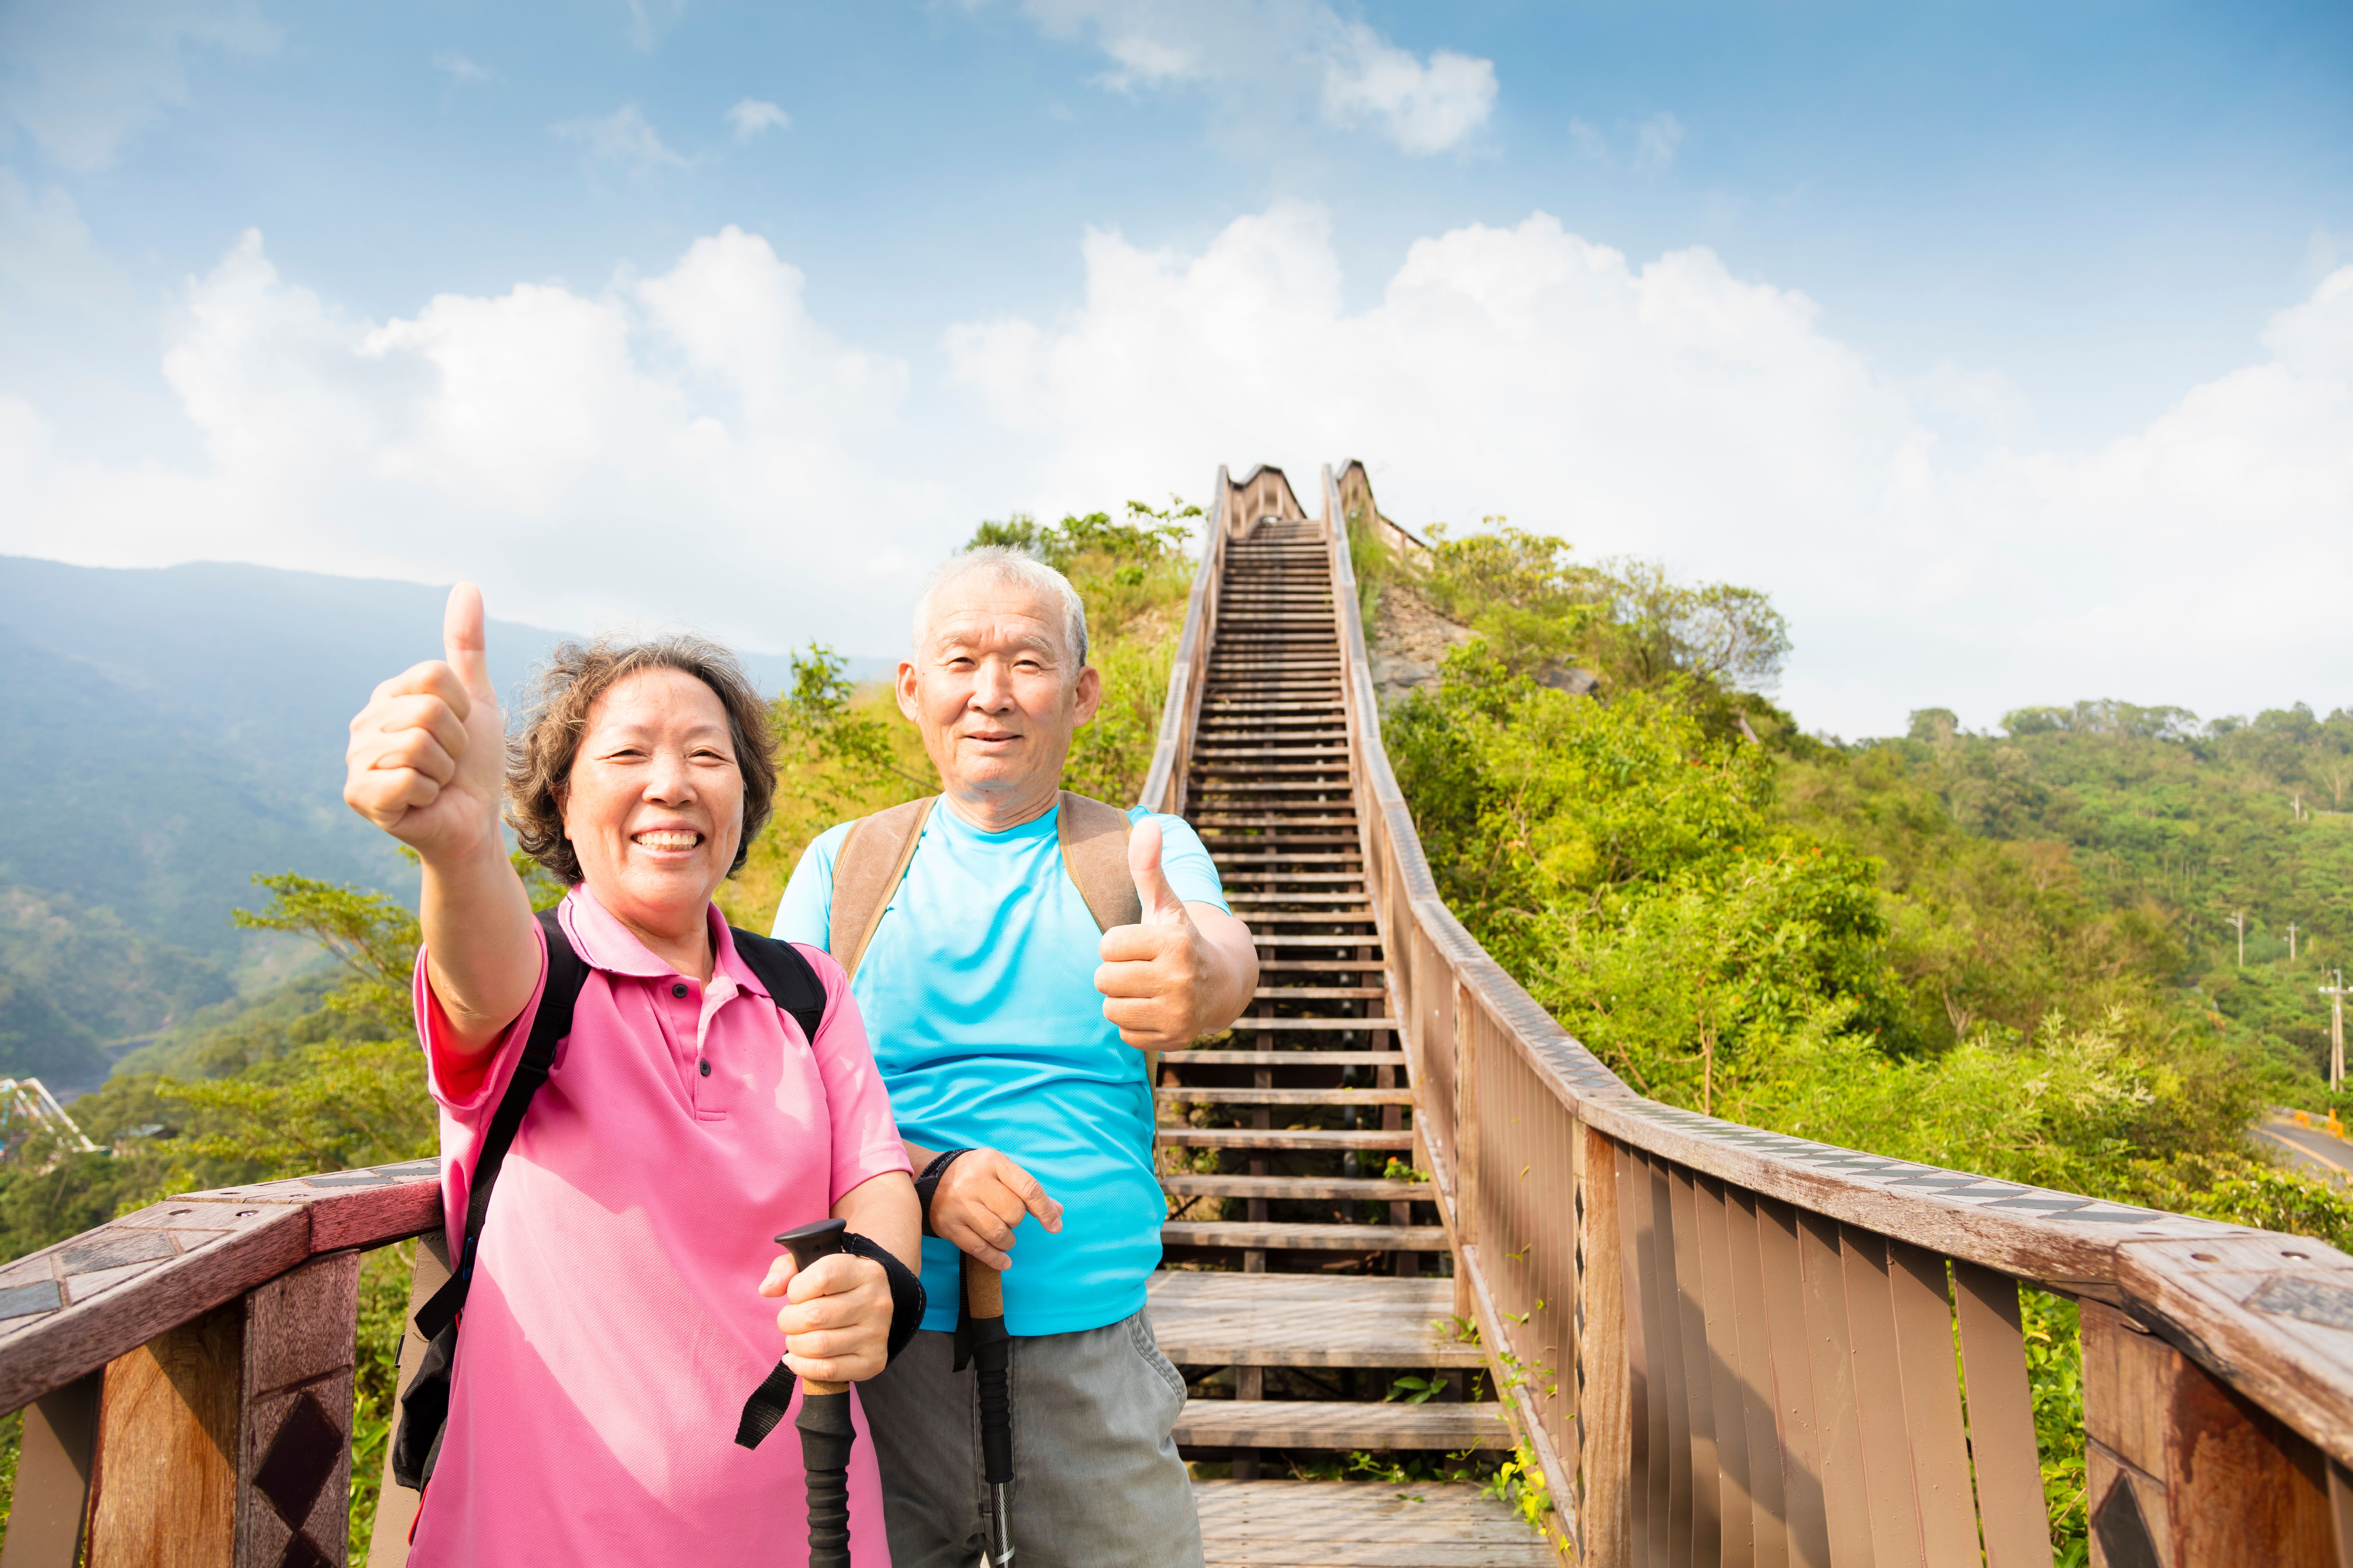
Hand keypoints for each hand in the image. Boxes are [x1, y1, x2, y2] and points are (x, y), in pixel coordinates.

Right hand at [344, 583, 505, 863]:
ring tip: (435, 780)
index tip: (457, 731)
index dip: (461, 708)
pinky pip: (407, 779)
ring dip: (443, 769)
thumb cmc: (473, 764)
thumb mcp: (476, 699)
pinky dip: (428, 793)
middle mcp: (363, 724)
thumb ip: (466, 645)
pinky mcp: (359, 795)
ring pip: (418, 744)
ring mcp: (355, 760)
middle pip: (428, 710)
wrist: (473, 821)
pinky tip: (421, 801)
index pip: (434, 677)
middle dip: (454, 743)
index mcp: (387, 697)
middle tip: (447, 762)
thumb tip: (467, 585)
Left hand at [760, 1251, 892, 1383]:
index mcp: (864, 1272)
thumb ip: (786, 1269)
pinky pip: (827, 1370)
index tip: (796, 1293)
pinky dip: (802, 1366)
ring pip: (819, 1345)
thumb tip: (767, 1289)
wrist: (873, 1307)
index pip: (821, 1278)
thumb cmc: (836, 1285)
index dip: (796, 1289)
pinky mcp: (873, 1361)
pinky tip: (795, 1358)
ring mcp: (876, 1334)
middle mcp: (875, 1302)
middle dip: (788, 1320)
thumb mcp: (814, 1264)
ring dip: (794, 1344)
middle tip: (789, 1320)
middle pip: (815, 1315)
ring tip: (795, 1337)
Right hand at [930, 1149, 1062, 1270]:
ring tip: (1005, 1237)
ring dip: (1008, 1242)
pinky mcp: (948, 1225)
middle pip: (1014, 1213)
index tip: (1055, 1226)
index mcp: (993, 1162)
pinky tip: (1005, 1262)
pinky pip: (979, 1249)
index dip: (1045, 1210)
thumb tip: (1058, 1211)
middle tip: (1008, 1218)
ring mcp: (960, 1204)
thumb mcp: (1002, 1171)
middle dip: (1017, 1221)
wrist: (932, 1177)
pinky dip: (996, 1259)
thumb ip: (1029, 1190)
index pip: (1028, 1188)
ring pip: (998, 1233)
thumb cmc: (977, 1175)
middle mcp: (975, 1181)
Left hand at [1095, 818, 1213, 1050]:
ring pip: (1111, 1009)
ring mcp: (1179, 1013)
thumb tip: (1147, 822)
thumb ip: (1148, 867)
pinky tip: (1155, 1009)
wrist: (1222, 984)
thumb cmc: (1180, 939)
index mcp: (1174, 943)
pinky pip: (1125, 1034)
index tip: (1140, 944)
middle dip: (1116, 972)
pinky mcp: (1175, 1039)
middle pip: (1104, 979)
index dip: (1117, 944)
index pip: (1107, 946)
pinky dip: (1134, 1024)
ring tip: (1146, 988)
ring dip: (1121, 999)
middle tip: (1141, 968)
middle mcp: (1179, 979)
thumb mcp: (1165, 903)